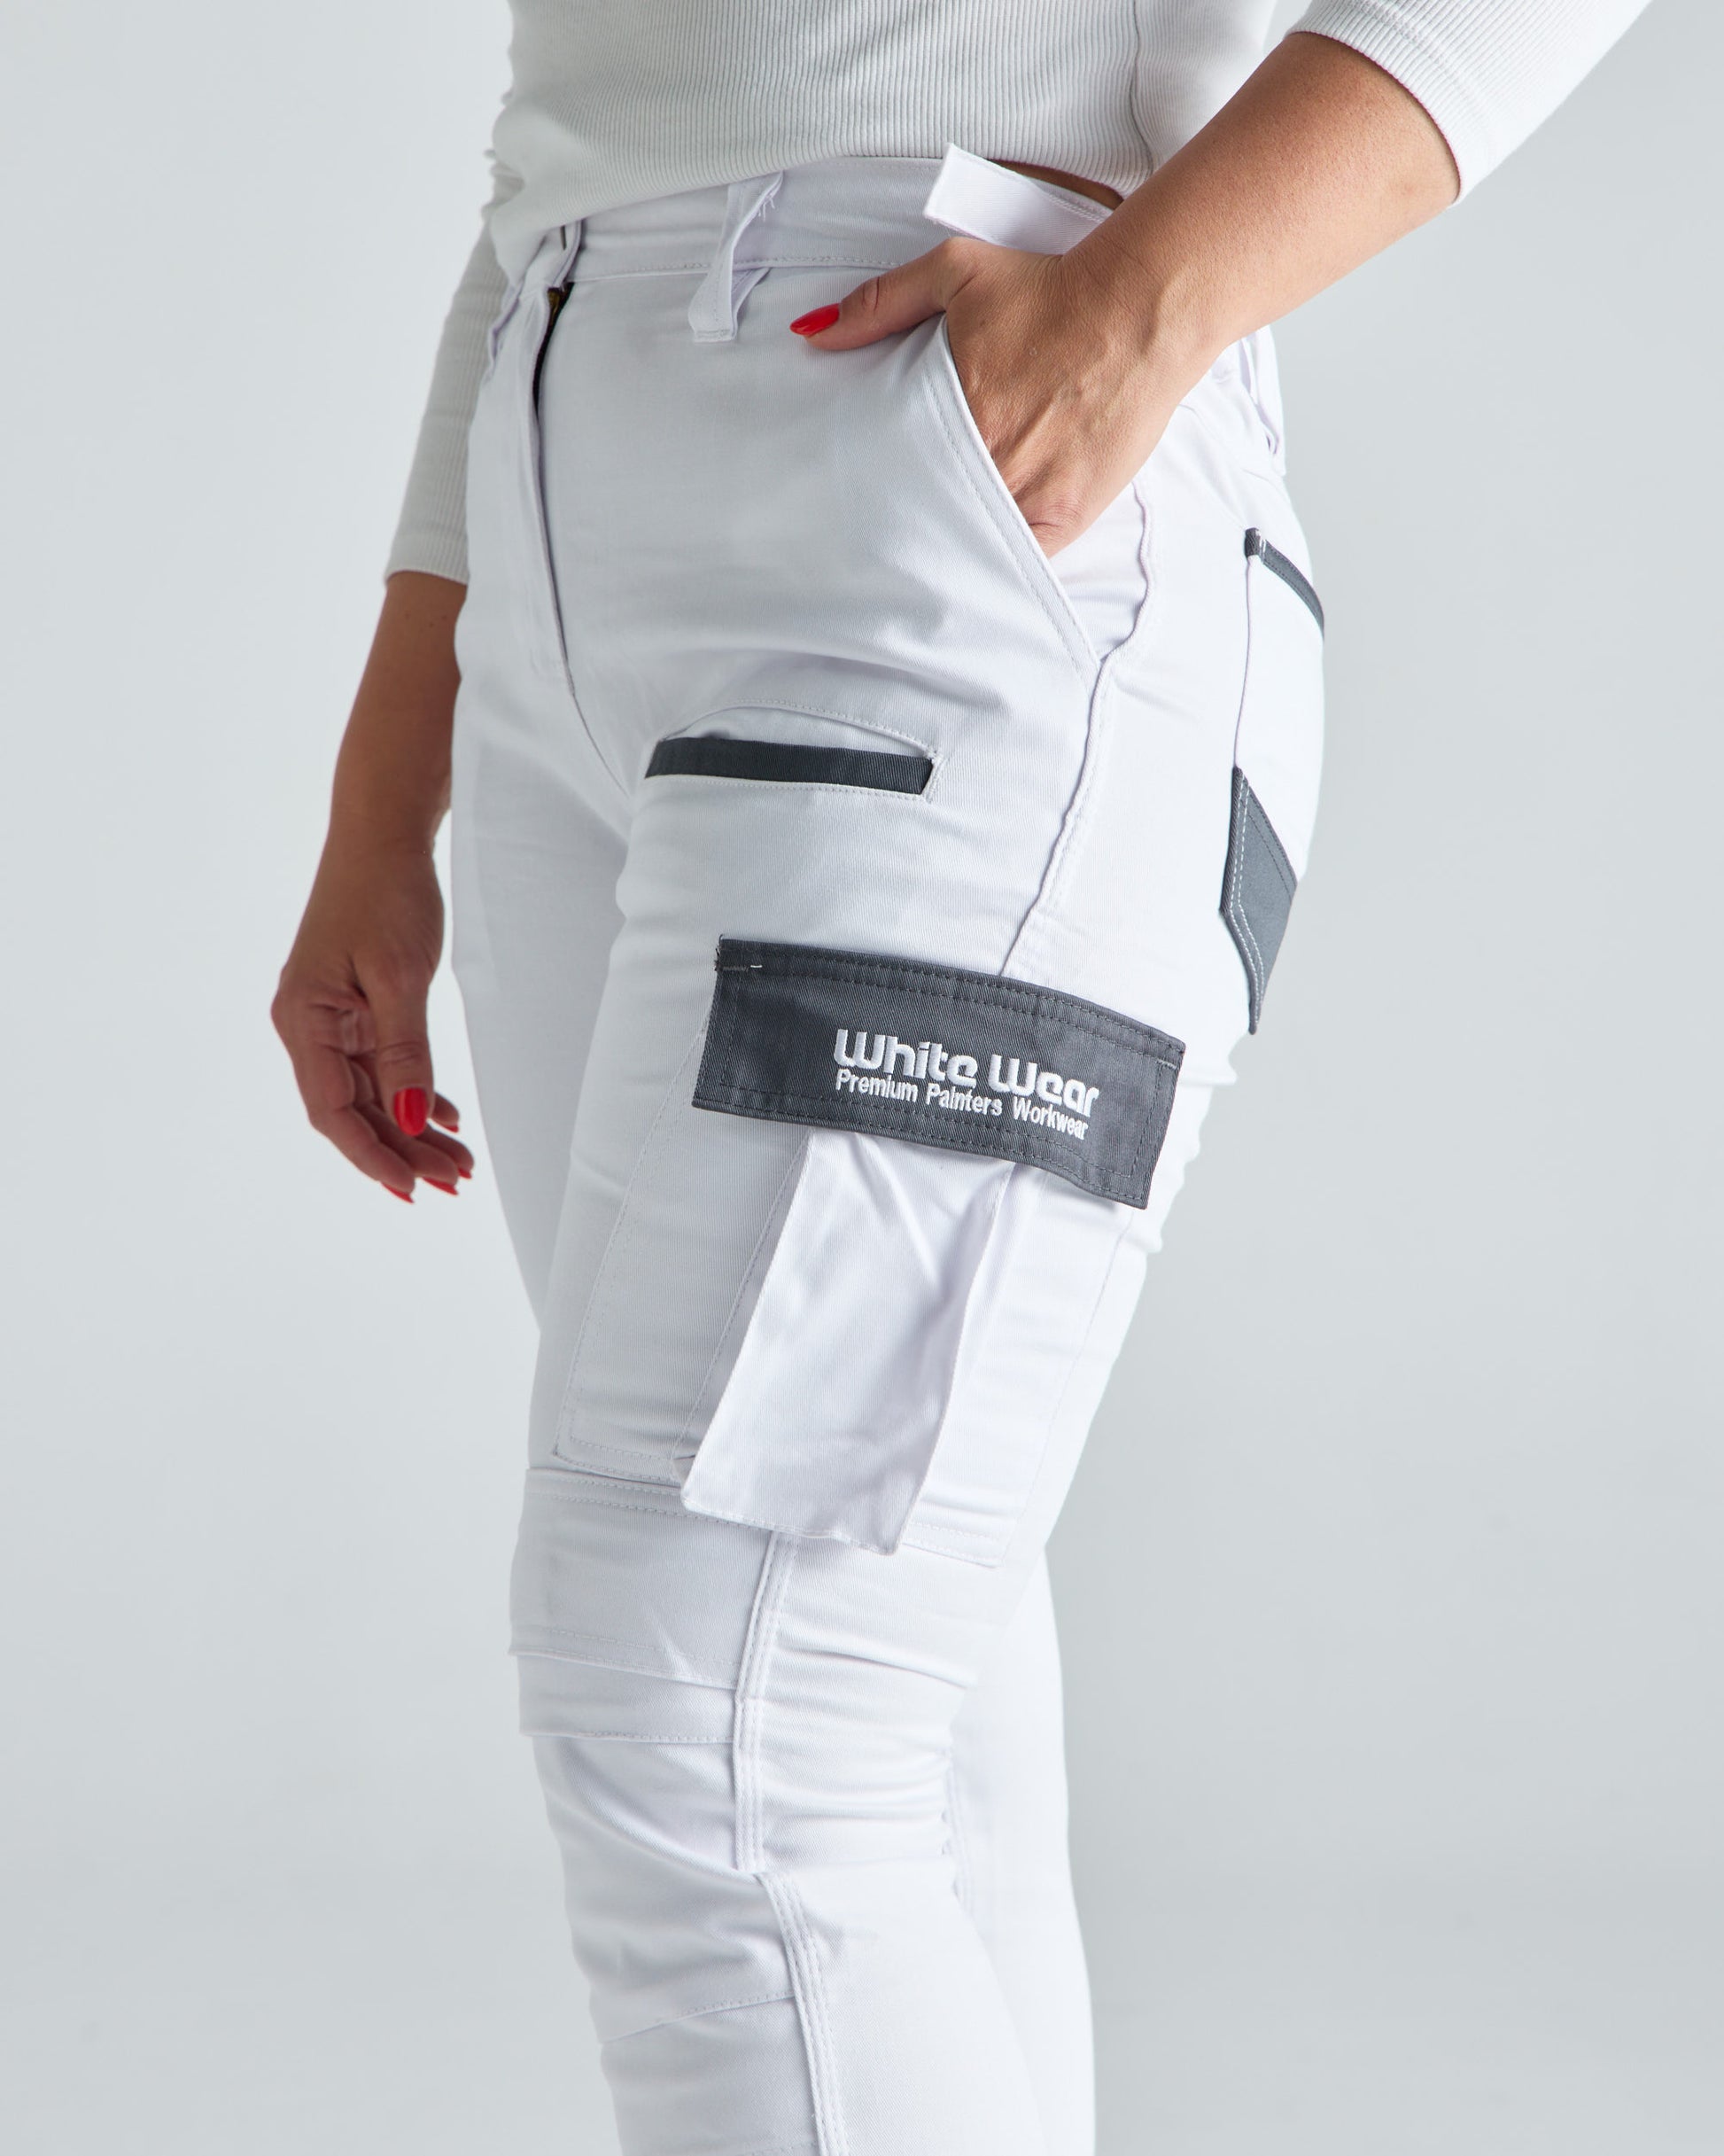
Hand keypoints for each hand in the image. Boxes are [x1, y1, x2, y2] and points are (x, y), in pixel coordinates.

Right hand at [272, 839, 471, 1200]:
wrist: (382, 835)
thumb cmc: (384, 894)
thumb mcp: (400, 978)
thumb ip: (404, 1051)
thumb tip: (407, 1117)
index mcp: (303, 1020)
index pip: (333, 1111)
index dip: (372, 1156)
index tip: (413, 1188)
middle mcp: (308, 1025)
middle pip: (353, 1109)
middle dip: (402, 1149)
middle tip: (455, 1179)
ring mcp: (331, 1018)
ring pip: (371, 1093)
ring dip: (412, 1128)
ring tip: (459, 1161)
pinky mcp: (355, 1008)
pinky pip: (380, 1066)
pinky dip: (412, 1093)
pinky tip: (445, 1117)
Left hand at [793, 37, 1460, 557]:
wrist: (1141, 309)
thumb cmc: (1053, 290)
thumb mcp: (957, 273)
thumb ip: (880, 304)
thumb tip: (815, 334)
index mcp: (957, 405)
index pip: (895, 465)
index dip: (875, 485)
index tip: (857, 497)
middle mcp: (992, 456)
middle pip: (928, 507)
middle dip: (905, 519)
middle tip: (875, 536)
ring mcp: (1032, 491)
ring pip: (969, 538)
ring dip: (947, 544)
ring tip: (917, 557)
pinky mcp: (1068, 514)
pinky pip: (1018, 559)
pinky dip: (995, 560)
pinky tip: (973, 565)